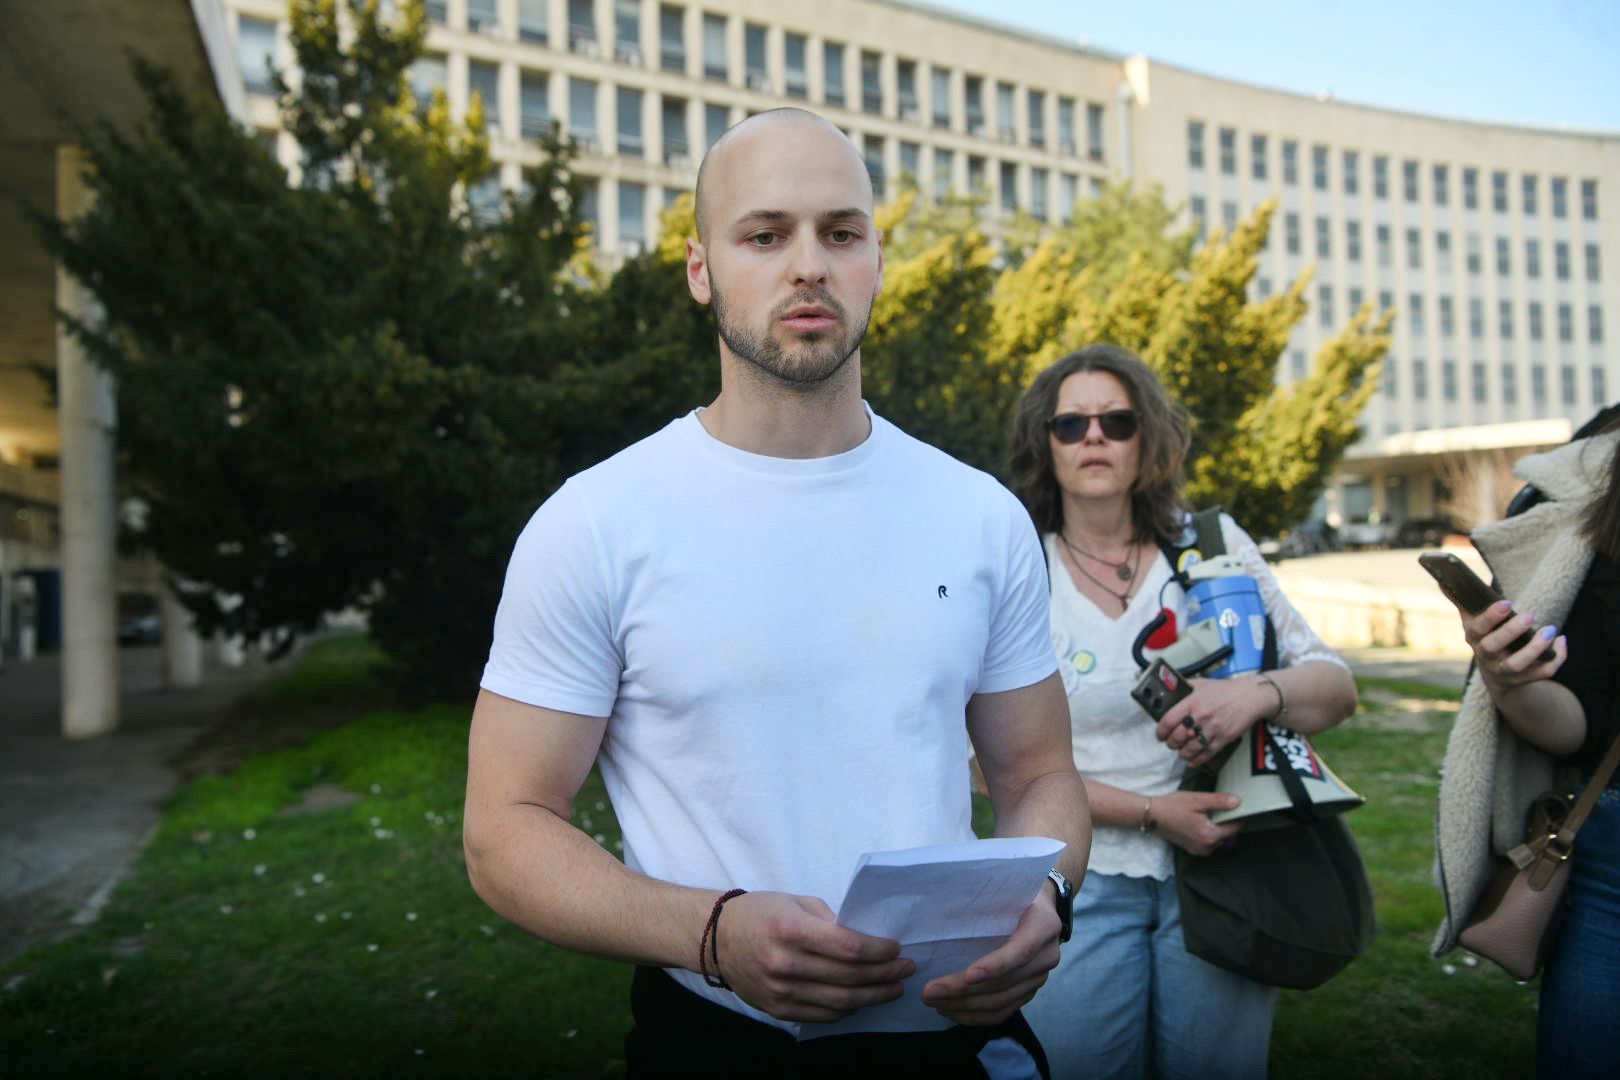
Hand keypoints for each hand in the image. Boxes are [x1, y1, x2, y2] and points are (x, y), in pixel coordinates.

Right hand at [714, 892, 915, 1022]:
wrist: (717, 939)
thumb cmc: (761, 913)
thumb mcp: (797, 901)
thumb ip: (831, 920)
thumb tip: (866, 938)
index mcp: (791, 930)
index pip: (849, 948)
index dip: (880, 951)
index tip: (896, 948)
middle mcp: (785, 963)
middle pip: (850, 977)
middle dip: (885, 974)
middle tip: (905, 969)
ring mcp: (780, 991)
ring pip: (840, 1001)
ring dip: (874, 996)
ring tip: (893, 988)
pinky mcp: (777, 1009)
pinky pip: (822, 1014)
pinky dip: (848, 1009)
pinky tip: (862, 999)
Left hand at [920, 889, 1060, 1025]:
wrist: (1042, 906)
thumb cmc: (1017, 892)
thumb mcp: (1008, 886)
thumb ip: (987, 897)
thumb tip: (942, 907)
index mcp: (1043, 926)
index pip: (1021, 951)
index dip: (995, 966)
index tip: (968, 976)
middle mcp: (1046, 956)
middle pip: (1004, 982)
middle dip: (964, 991)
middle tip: (929, 992)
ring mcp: (1039, 978)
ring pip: (1001, 1002)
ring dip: (964, 1006)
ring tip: (934, 1002)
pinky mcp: (1028, 992)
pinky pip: (1002, 1012)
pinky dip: (976, 1016)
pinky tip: (951, 1011)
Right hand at [1147, 790, 1243, 855]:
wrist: (1153, 815)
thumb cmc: (1173, 806)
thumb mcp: (1198, 800)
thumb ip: (1219, 801)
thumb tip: (1238, 802)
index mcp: (1210, 836)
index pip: (1235, 828)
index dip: (1236, 816)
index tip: (1233, 807)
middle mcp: (1207, 847)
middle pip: (1227, 834)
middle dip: (1224, 822)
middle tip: (1213, 809)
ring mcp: (1199, 850)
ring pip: (1217, 839)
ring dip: (1215, 828)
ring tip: (1203, 815)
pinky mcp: (1193, 849)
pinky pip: (1208, 842)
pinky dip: (1207, 833)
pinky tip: (1197, 822)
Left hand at [1156, 677, 1268, 767]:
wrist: (1250, 696)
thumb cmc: (1227, 690)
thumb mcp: (1202, 683)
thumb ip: (1186, 687)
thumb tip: (1170, 690)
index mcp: (1193, 702)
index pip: (1168, 721)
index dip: (1160, 731)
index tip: (1160, 735)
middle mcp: (1201, 716)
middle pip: (1177, 737)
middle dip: (1171, 744)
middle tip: (1170, 743)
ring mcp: (1213, 729)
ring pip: (1190, 749)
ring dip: (1182, 753)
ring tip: (1181, 751)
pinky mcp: (1224, 738)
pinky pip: (1206, 754)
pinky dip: (1197, 760)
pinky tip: (1192, 760)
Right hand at [1460, 600, 1566, 699]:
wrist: (1497, 676)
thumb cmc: (1486, 639)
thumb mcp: (1473, 623)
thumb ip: (1462, 602)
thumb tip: (1444, 581)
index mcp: (1474, 639)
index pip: (1477, 629)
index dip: (1490, 617)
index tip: (1507, 603)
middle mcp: (1485, 657)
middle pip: (1492, 646)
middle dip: (1511, 630)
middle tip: (1531, 614)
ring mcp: (1504, 671)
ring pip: (1517, 664)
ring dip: (1535, 648)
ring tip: (1551, 630)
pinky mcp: (1524, 680)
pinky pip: (1542, 672)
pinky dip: (1555, 658)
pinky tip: (1561, 641)